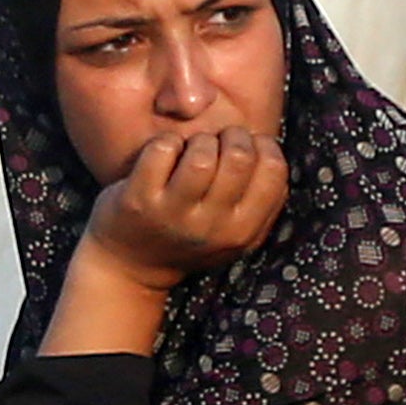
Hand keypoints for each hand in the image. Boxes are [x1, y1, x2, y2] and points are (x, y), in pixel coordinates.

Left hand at [86, 122, 285, 282]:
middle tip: (217, 146)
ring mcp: (174, 214)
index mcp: (243, 232)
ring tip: (190, 152)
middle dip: (230, 137)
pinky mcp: (139, 200)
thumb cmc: (188, 239)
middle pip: (240, 155)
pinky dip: (165, 143)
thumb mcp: (232, 235)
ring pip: (202, 153)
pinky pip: (163, 149)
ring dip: (197, 142)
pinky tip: (164, 156)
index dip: (263, 147)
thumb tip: (272, 152)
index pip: (275, 171)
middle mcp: (211, 226)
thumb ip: (260, 204)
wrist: (130, 267)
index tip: (246, 150)